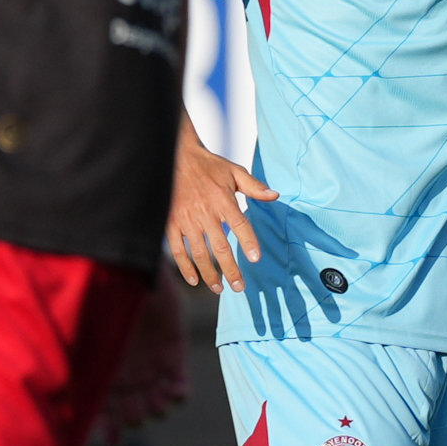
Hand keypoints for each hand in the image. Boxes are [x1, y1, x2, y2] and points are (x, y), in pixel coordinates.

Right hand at [169, 131, 278, 291]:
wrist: (176, 157)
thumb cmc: (209, 166)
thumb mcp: (234, 171)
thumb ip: (254, 186)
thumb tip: (275, 195)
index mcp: (224, 200)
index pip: (240, 225)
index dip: (248, 242)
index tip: (255, 259)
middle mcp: (205, 212)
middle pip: (220, 247)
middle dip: (231, 270)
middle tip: (239, 287)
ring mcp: (186, 219)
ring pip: (199, 253)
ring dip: (210, 274)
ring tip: (219, 288)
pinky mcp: (171, 223)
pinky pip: (178, 249)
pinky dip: (185, 266)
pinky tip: (194, 280)